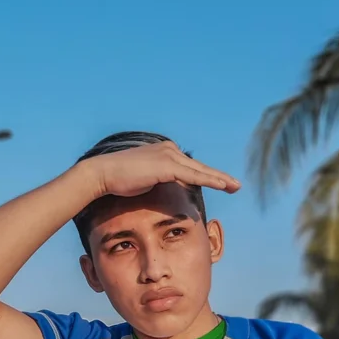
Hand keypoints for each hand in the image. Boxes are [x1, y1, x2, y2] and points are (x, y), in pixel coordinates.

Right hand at [86, 140, 240, 199]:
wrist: (103, 174)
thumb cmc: (118, 180)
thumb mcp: (144, 180)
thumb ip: (158, 180)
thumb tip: (164, 188)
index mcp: (164, 152)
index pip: (190, 167)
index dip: (206, 176)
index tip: (220, 184)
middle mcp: (169, 149)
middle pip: (199, 167)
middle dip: (219, 176)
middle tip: (236, 185)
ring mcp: (168, 155)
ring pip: (200, 171)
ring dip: (220, 179)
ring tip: (235, 187)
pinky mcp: (167, 165)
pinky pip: (193, 175)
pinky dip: (209, 180)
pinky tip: (222, 186)